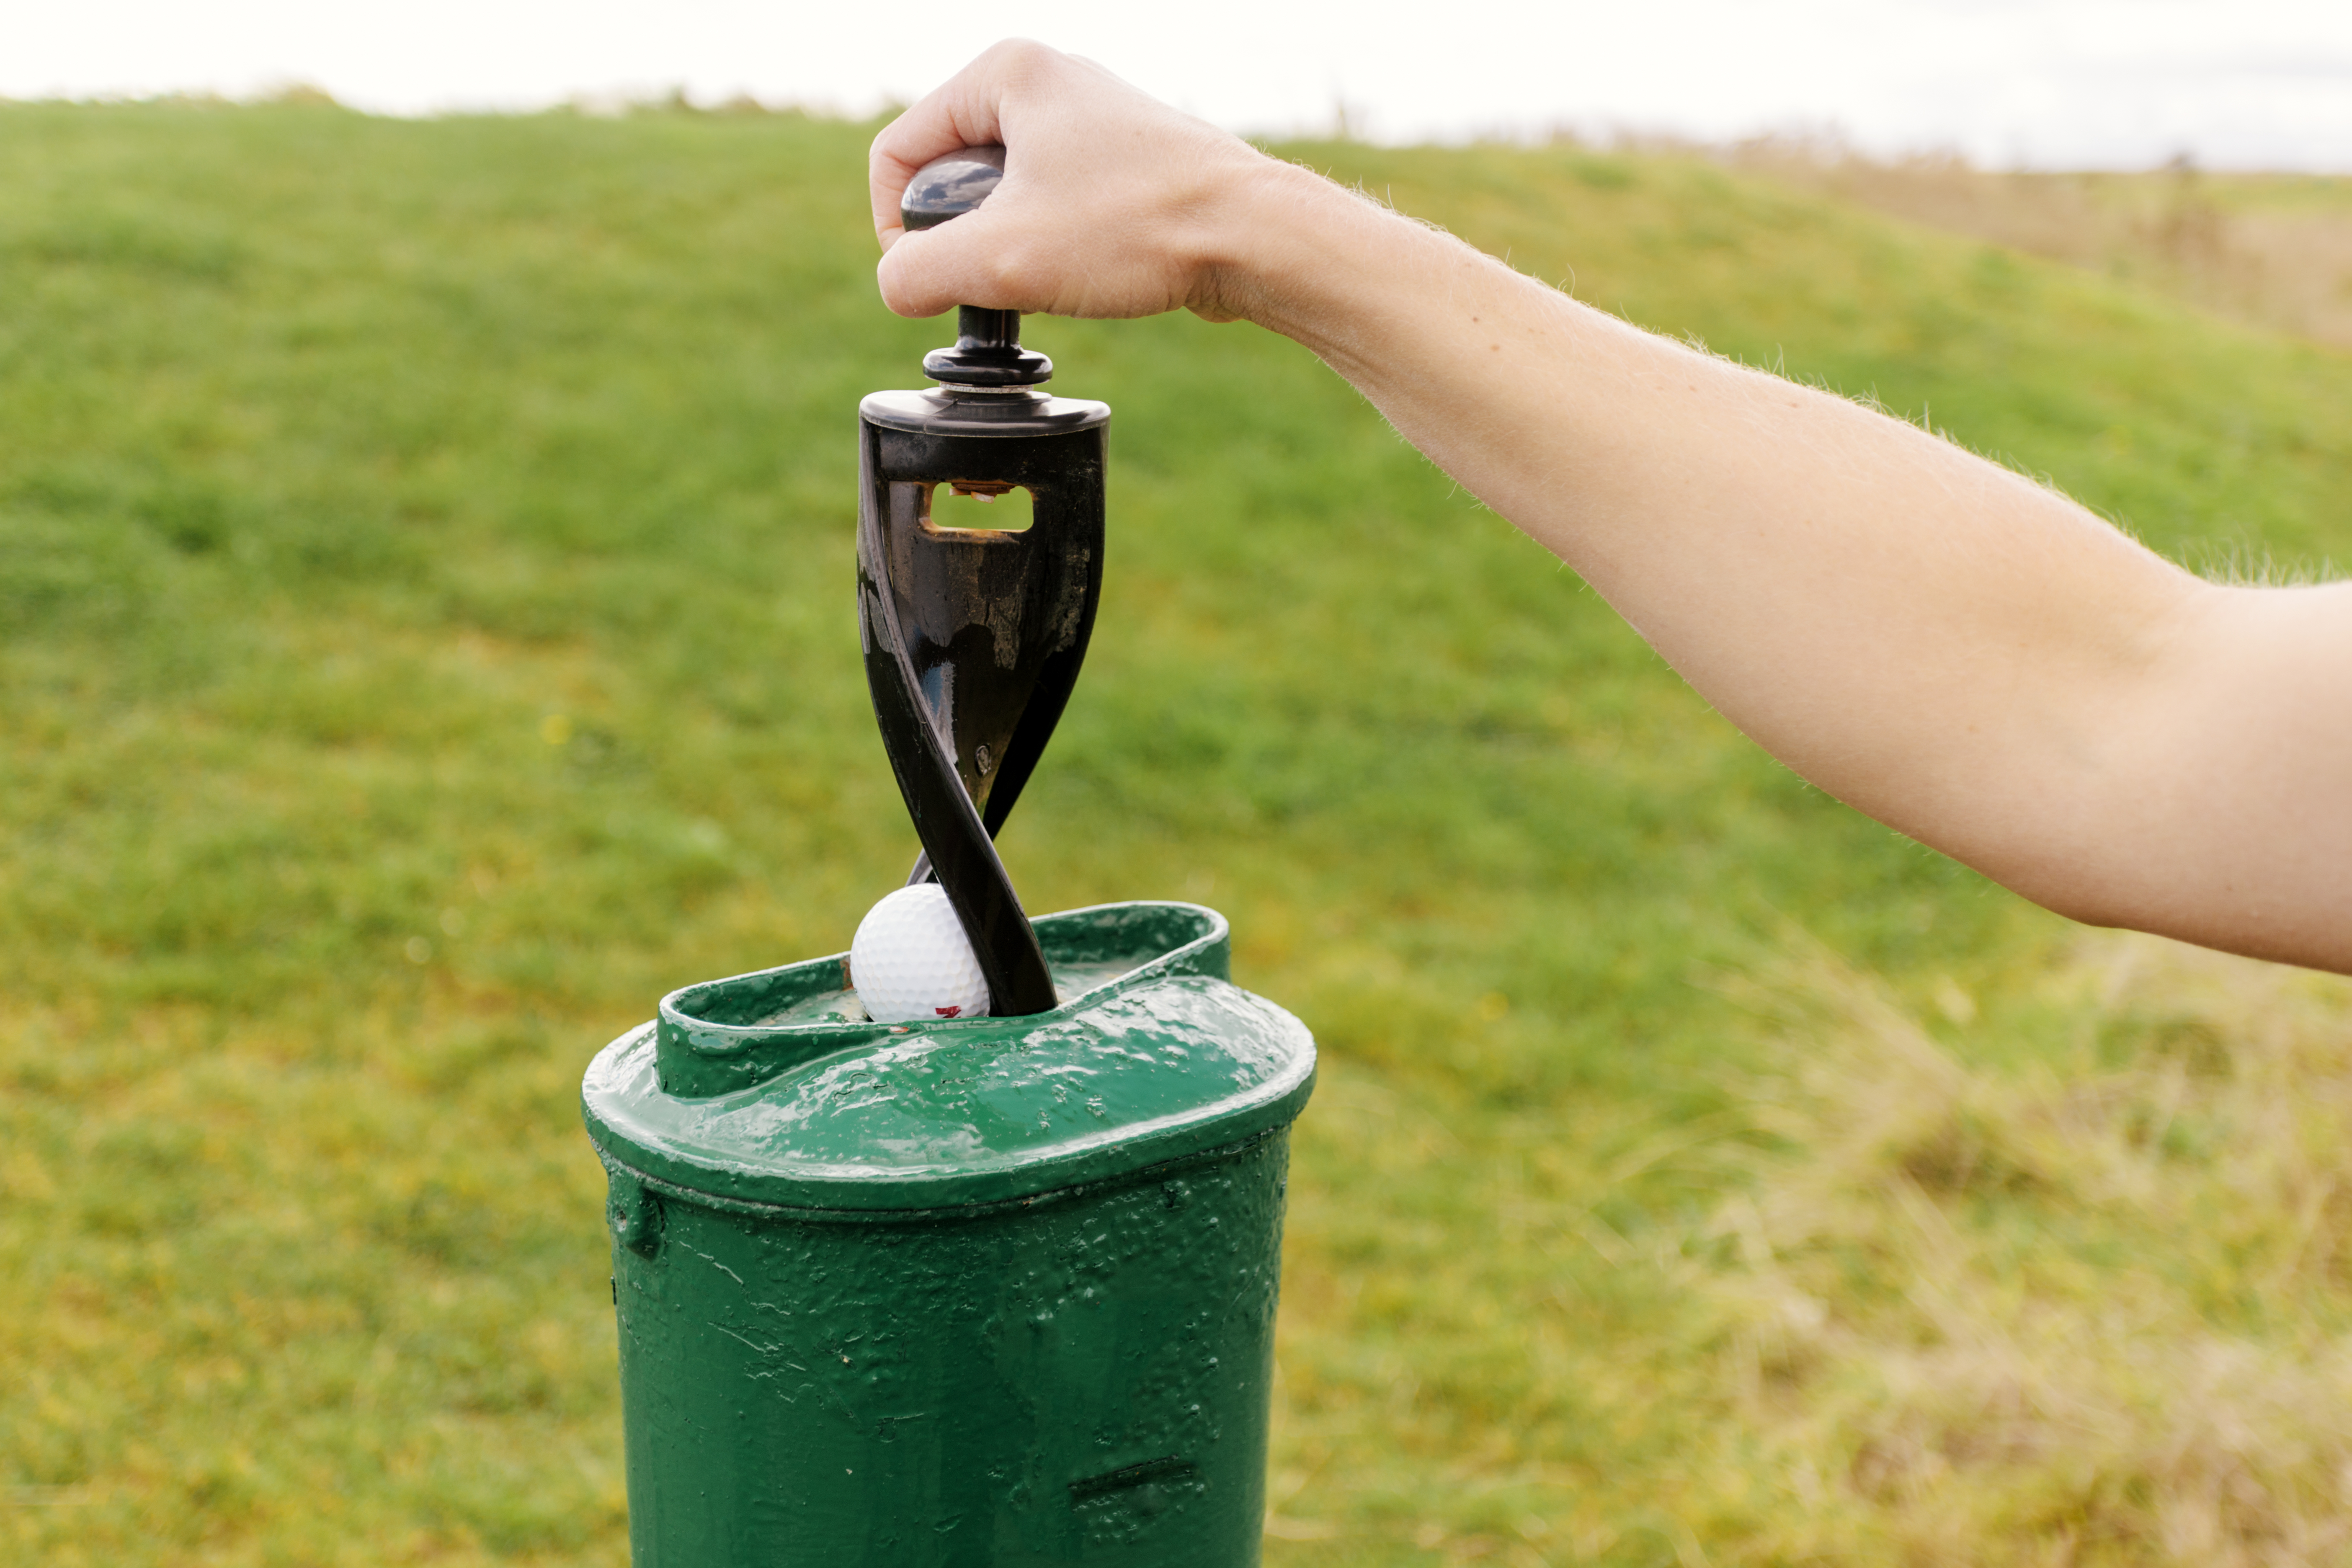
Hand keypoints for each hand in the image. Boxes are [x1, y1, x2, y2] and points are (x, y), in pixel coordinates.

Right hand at [869, 39, 1283, 324]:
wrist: (1253, 237)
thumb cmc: (1137, 228)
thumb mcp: (1001, 259)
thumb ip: (918, 271)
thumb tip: (896, 286)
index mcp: (1006, 71)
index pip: (900, 151)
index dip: (897, 227)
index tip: (931, 279)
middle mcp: (1047, 80)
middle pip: (950, 172)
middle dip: (963, 237)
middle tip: (1003, 278)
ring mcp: (1088, 119)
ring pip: (1003, 195)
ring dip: (1010, 247)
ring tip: (1051, 276)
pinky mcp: (1122, 161)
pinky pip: (1052, 205)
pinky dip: (1053, 246)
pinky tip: (1087, 271)